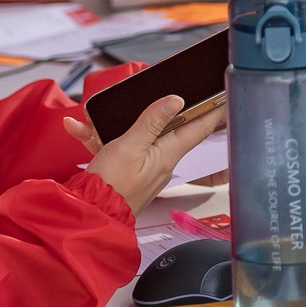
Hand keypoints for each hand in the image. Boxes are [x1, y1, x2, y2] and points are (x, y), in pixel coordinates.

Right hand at [65, 94, 227, 218]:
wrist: (87, 216)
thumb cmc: (109, 187)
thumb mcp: (129, 148)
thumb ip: (151, 122)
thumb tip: (176, 101)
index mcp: (167, 154)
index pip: (199, 128)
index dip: (214, 110)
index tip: (225, 95)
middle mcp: (159, 161)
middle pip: (170, 127)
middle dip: (165, 108)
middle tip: (168, 90)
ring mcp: (143, 167)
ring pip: (137, 135)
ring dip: (118, 122)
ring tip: (99, 114)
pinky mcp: (125, 171)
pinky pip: (116, 147)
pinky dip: (99, 137)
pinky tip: (80, 129)